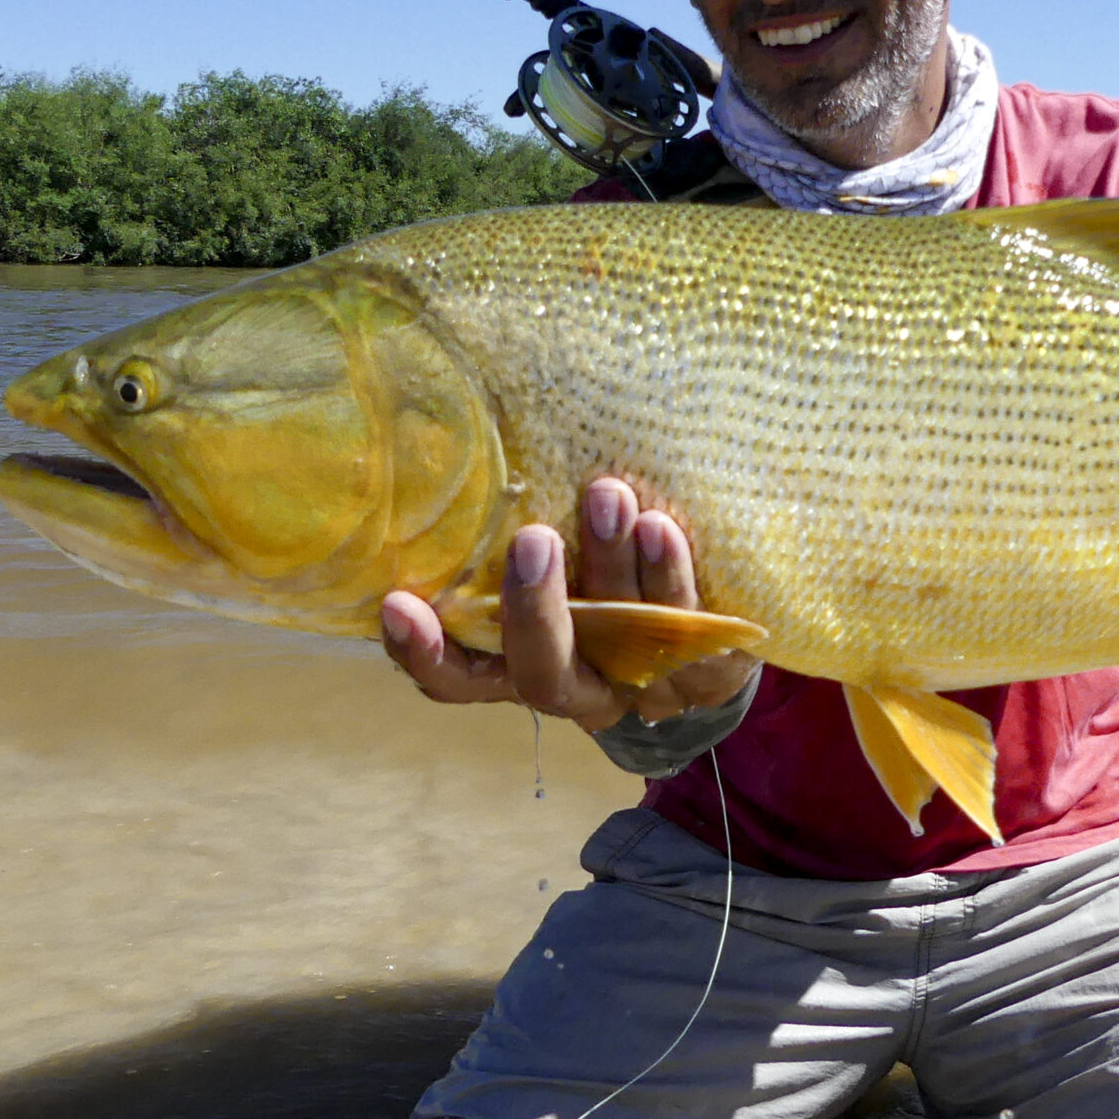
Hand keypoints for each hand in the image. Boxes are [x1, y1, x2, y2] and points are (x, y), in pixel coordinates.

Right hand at [377, 477, 758, 731]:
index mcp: (524, 664)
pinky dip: (673, 581)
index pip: (459, 679)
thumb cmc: (616, 569)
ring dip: (611, 570)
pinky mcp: (709, 680)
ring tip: (608, 497)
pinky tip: (663, 530)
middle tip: (533, 539)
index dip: (425, 654)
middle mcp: (580, 688)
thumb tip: (477, 426)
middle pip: (542, 678)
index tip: (397, 602)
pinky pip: (691, 643)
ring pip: (621, 650)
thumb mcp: (564, 552)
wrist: (722, 624)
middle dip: (535, 611)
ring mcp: (645, 691)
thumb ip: (522, 525)